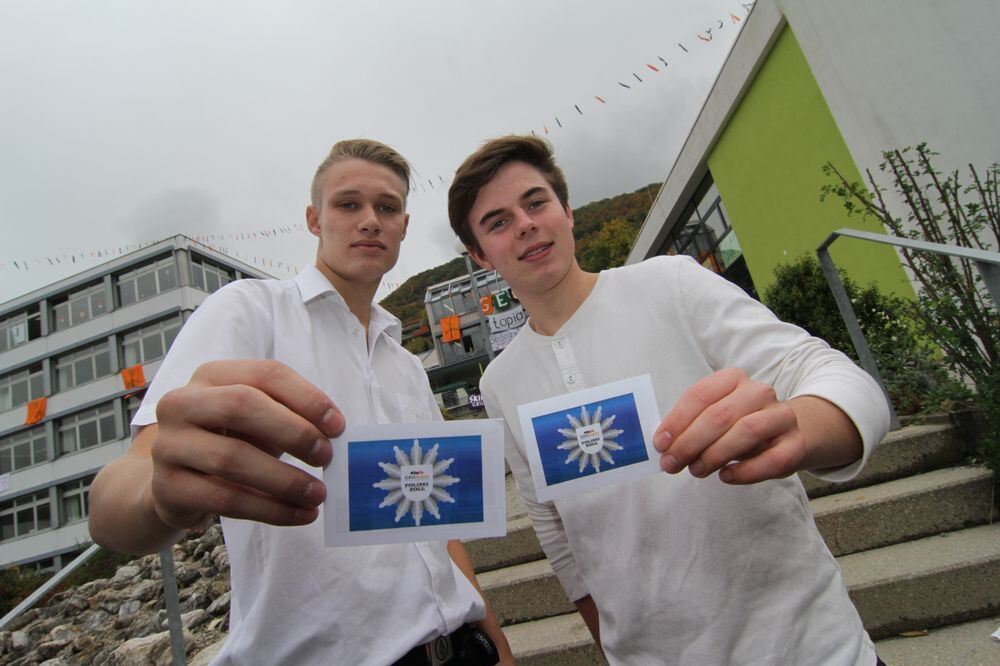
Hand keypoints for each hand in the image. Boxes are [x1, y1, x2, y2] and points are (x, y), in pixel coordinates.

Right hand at [146, 360, 343, 528]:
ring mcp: (169, 445)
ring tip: (318, 494)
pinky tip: (299, 514)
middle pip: (242, 405)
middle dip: (293, 431)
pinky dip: (270, 509)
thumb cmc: (228, 441)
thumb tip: (334, 436)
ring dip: (285, 480)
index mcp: (211, 375)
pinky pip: (225, 499)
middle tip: (326, 457)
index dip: (306, 397)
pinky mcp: (167, 486)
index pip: (265, 374)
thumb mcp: (256, 420)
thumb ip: (289, 418)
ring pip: (232, 458)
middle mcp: (182, 403)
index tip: (338, 426)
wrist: (172, 482)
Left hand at [652, 368, 805, 483]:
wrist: (790, 432)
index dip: (677, 420)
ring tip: (696, 470)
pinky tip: (725, 476)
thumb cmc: (741, 424)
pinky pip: (771, 459)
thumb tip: (665, 446)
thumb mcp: (717, 416)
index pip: (700, 395)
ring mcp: (781, 416)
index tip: (661, 443)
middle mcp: (759, 392)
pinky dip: (745, 471)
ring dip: (715, 454)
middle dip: (689, 442)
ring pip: (746, 432)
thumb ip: (692, 426)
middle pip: (719, 415)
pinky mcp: (795, 443)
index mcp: (733, 379)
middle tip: (671, 463)